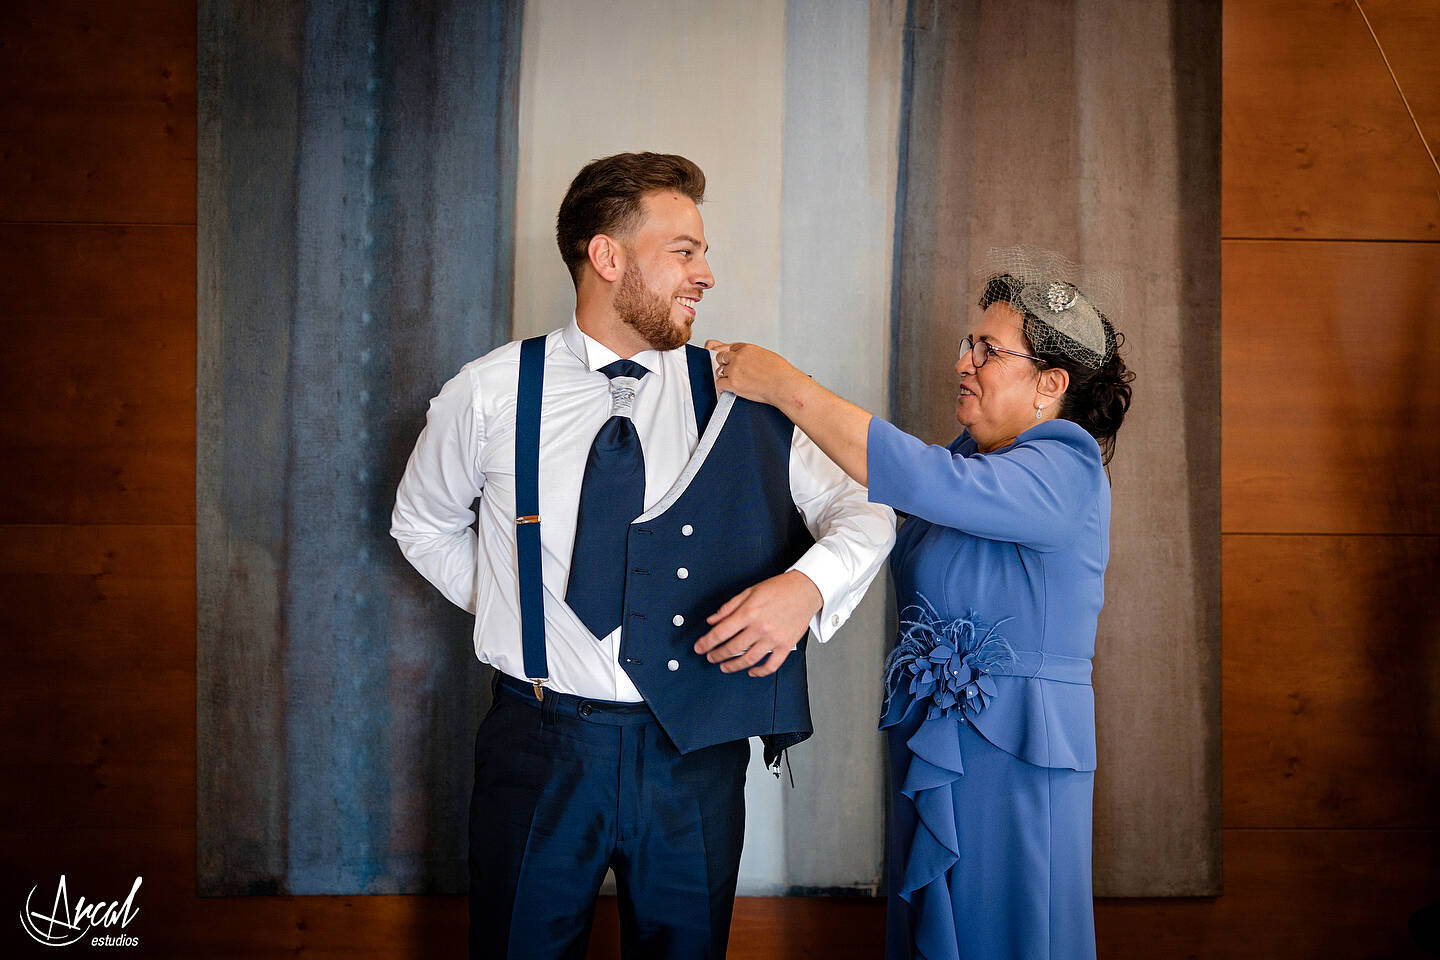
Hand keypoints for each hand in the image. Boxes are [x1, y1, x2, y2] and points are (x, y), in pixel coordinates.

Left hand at [693, 570, 822, 676]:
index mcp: (749, 612)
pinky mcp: (786, 645)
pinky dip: (760, 672)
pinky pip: (772, 665)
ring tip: (725, 667)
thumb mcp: (749, 591)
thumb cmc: (779, 588)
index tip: (699, 648)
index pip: (720, 632)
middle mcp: (760, 627)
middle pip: (732, 648)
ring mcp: (774, 638)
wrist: (806, 590)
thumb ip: (729, 607)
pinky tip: (752, 671)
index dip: (706, 643)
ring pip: (749, 660)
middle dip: (717, 655)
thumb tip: (712, 620)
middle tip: (711, 657)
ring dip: (733, 666)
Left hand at [704, 339, 804, 406]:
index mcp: (747, 348)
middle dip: (725, 363)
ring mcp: (734, 370)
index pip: (732, 348)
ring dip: (725, 376)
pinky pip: (719, 383)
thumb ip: (754, 356)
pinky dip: (722, 387)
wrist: (783, 385)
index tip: (734, 361)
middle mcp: (739, 357)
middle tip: (731, 370)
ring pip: (720, 370)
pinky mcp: (732, 383)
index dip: (733, 356)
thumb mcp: (767, 356)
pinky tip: (728, 388)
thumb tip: (751, 361)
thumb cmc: (780, 373)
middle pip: (722, 357)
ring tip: (734, 381)